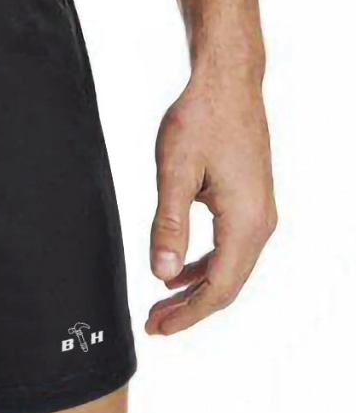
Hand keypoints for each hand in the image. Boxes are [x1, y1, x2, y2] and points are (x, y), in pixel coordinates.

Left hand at [145, 68, 275, 335]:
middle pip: (227, 284)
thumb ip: (168, 224)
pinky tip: (177, 268)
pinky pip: (229, 246)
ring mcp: (258, 212)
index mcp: (245, 221)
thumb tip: (161, 273)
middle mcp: (260, 223)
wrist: (227, 83)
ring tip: (161, 302)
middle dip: (190, 308)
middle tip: (153, 324)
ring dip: (195, 287)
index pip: (218, 287)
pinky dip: (204, 263)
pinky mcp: (249, 201)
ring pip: (229, 267)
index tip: (157, 328)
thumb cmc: (200, 119)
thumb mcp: (174, 171)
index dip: (188, 313)